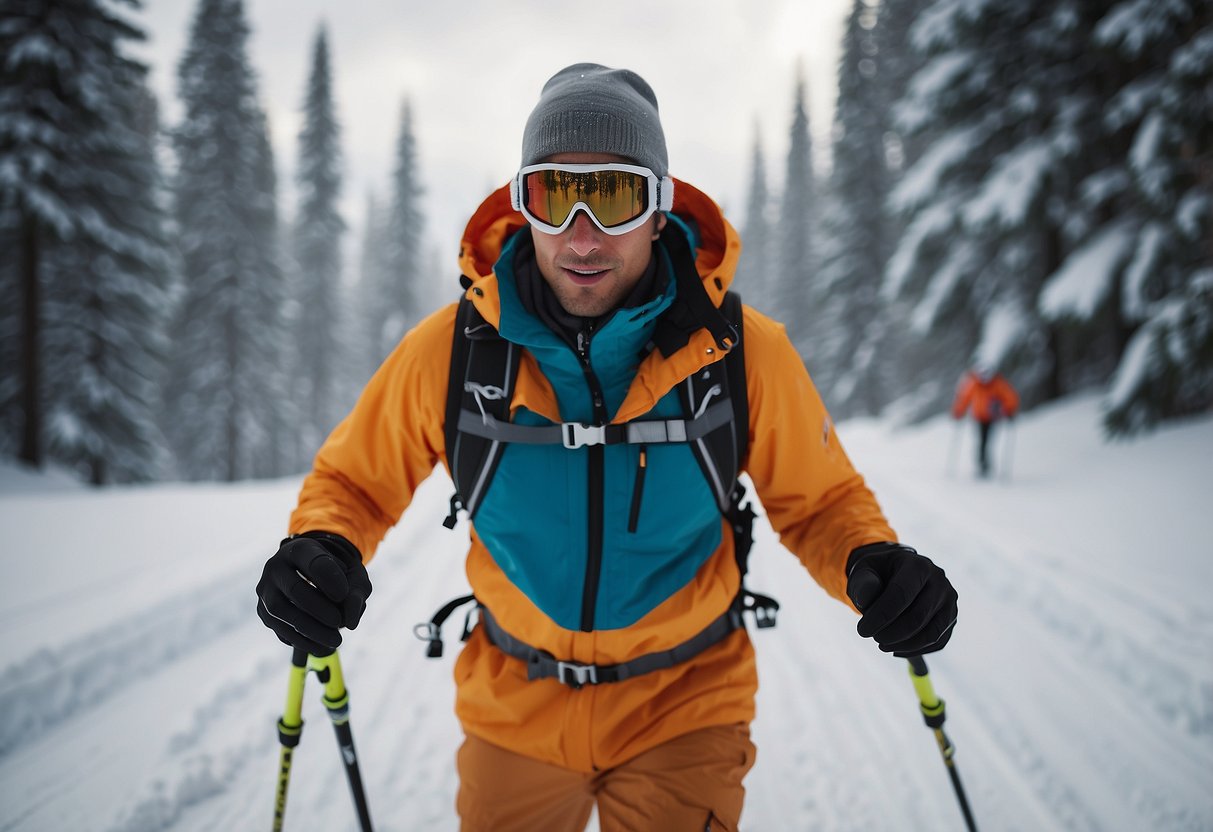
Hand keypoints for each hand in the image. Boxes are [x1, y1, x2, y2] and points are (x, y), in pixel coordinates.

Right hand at [256, 531, 371, 655]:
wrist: (311, 573)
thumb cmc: (336, 573)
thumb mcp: (353, 575)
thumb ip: (357, 592)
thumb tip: (349, 622)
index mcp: (301, 549)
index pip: (315, 562)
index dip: (330, 579)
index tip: (343, 594)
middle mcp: (276, 566)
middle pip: (295, 589)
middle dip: (319, 610)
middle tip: (339, 622)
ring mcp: (266, 589)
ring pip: (281, 612)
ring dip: (310, 630)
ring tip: (335, 640)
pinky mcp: (263, 611)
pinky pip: (278, 628)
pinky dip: (301, 640)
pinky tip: (321, 646)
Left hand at [845, 542, 956, 657]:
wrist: (897, 573)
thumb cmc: (878, 573)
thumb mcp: (864, 570)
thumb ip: (862, 582)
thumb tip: (864, 598)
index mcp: (917, 565)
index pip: (901, 594)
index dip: (881, 616)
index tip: (862, 631)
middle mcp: (940, 582)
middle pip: (918, 616)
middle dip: (891, 633)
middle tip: (872, 637)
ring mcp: (949, 601)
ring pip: (931, 633)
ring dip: (904, 645)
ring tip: (882, 644)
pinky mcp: (951, 618)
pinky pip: (937, 642)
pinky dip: (915, 650)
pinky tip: (896, 648)